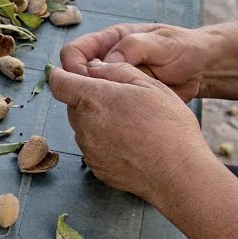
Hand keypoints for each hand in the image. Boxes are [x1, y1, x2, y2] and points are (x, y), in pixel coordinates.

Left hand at [48, 61, 211, 202]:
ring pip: (83, 127)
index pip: (59, 83)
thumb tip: (94, 67)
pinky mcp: (96, 167)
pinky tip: (130, 143)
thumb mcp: (149, 85)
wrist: (178, 172)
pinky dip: (105, 142)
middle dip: (87, 99)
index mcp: (93, 99)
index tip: (67, 73)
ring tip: (130, 124)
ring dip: (97, 121)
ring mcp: (88, 149)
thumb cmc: (168, 126)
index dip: (61, 75)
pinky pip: (93, 148)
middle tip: (118, 100)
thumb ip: (116, 70)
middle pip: (73, 105)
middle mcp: (84, 125)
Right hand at [59, 23, 210, 102]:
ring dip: (100, 105)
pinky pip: (108, 111)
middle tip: (104, 101)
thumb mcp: (161, 42)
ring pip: (90, 97)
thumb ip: (134, 47)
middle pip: (77, 78)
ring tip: (120, 110)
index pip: (74, 52)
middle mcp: (106, 63)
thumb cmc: (184, 48)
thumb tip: (106, 63)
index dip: (73, 67)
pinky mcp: (124, 101)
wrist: (203, 69)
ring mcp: (115, 83)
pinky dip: (112, 116)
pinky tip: (127, 119)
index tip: (86, 82)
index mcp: (110, 42)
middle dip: (84, 90)